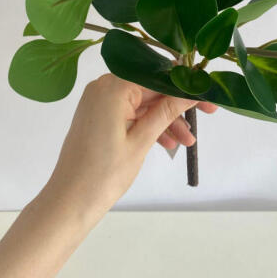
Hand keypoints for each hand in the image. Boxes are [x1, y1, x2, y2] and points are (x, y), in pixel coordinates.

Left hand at [42, 74, 217, 223]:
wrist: (69, 201)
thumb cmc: (103, 173)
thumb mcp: (142, 140)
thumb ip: (168, 111)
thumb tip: (192, 90)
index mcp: (112, 87)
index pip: (157, 76)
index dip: (184, 85)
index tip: (207, 94)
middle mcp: (104, 87)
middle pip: (151, 88)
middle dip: (177, 105)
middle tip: (207, 114)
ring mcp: (100, 101)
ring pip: (143, 103)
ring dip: (165, 119)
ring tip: (187, 142)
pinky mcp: (100, 115)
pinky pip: (131, 113)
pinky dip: (149, 125)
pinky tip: (168, 143)